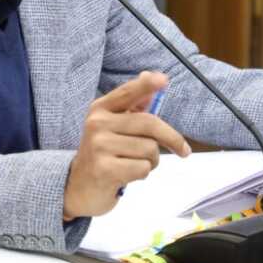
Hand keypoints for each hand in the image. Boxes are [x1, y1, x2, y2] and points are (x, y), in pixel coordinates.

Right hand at [63, 71, 189, 218]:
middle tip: (183, 151)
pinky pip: (143, 168)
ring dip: (151, 161)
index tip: (163, 79)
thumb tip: (149, 76)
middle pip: (149, 123)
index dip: (146, 86)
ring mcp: (99, 146)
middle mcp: (97, 123)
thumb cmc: (103, 154)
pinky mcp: (104, 169)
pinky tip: (128, 174)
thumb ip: (133, 105)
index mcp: (100, 109)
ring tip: (135, 163)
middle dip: (171, 138)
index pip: (127, 93)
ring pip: (149, 149)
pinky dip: (143, 174)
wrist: (79, 187)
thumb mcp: (113, 126)